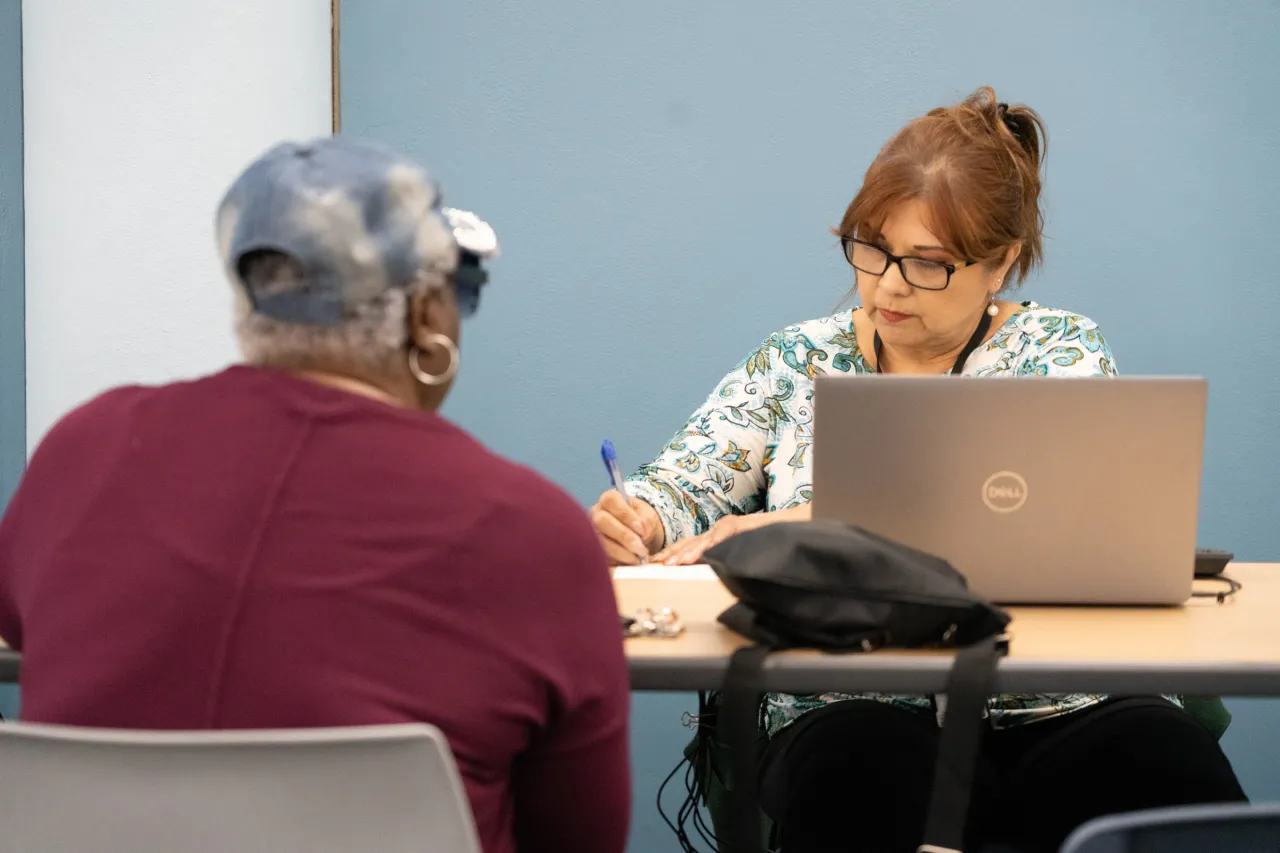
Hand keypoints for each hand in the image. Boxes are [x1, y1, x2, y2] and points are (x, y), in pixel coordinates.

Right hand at [590, 490, 664, 565]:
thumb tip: (642, 532)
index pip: (611, 501)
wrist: (638, 535)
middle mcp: (595, 514)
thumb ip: (646, 520)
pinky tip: (629, 564)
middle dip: (624, 536)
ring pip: (599, 541)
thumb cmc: (641, 520)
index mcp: (609, 499)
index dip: (625, 515)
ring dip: (621, 552)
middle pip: (602, 521)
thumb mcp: (648, 515)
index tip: (641, 529)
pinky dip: (616, 561)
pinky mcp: (592, 550)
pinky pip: (600, 556)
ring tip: (638, 559)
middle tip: (641, 548)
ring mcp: (591, 532)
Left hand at [652, 505, 811, 565]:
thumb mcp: (746, 559)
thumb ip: (729, 568)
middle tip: (656, 566)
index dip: (673, 555)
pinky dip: (715, 541)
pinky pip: (729, 532)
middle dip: (673, 553)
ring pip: (707, 537)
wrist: (804, 528)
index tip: (654, 566)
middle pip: (693, 541)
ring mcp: (736, 525)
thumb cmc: (775, 547)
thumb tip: (713, 584)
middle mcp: (726, 530)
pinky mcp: (749, 524)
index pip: (692, 547)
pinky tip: (705, 552)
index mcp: (722, 539)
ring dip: (690, 550)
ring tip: (674, 563)